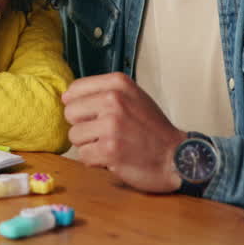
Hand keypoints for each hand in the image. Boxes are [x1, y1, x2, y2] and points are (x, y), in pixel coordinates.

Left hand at [62, 73, 187, 193]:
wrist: (177, 157)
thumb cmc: (152, 129)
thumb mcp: (133, 97)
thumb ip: (102, 92)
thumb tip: (66, 96)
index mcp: (118, 84)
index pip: (74, 89)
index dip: (80, 106)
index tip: (95, 115)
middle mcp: (113, 100)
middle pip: (70, 113)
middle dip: (83, 126)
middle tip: (105, 133)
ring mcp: (111, 125)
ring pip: (74, 135)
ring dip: (89, 145)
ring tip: (111, 145)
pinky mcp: (109, 150)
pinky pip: (82, 155)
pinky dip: (95, 161)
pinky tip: (113, 157)